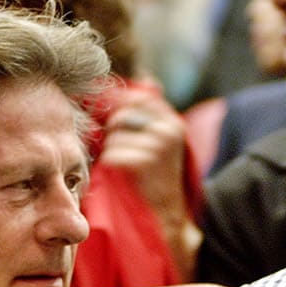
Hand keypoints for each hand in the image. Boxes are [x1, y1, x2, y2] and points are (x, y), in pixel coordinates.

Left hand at [100, 85, 187, 212]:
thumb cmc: (157, 173)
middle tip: (124, 151)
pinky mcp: (146, 161)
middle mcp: (169, 129)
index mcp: (173, 121)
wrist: (165, 210)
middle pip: (121, 117)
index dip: (122, 109)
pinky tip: (124, 173)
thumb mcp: (161, 138)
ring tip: (127, 165)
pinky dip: (112, 165)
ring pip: (115, 137)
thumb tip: (147, 76)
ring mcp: (159, 145)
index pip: (138, 98)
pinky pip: (113, 154)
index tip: (118, 125)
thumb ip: (152, 110)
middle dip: (115, 133)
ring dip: (113, 152)